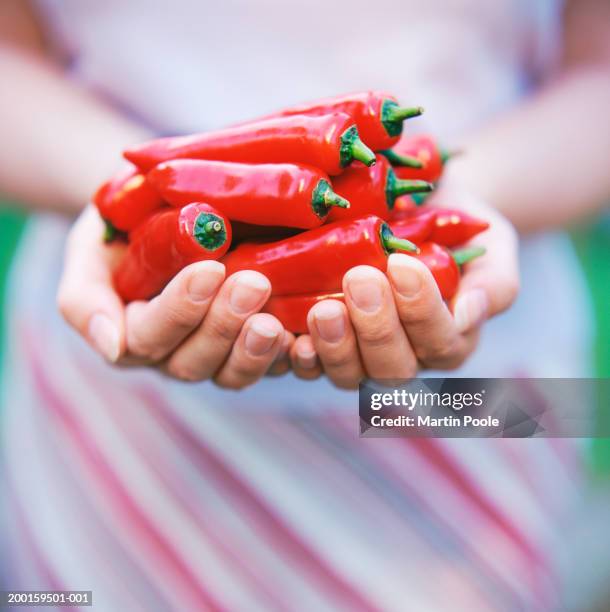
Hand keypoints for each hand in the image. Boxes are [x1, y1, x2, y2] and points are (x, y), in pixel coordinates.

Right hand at [57, 206, 292, 387]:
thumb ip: (85, 298)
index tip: (209, 269)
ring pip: (234, 373)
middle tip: (253, 284)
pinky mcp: (254, 345)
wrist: (165, 206)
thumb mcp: (89, 251)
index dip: (180, 309)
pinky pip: (271, 365)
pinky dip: (288, 357)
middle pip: (196, 361)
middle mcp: (174, 353)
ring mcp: (217, 353)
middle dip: (224, 325)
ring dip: (256, 350)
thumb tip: (113, 348)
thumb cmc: (123, 225)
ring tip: (275, 321)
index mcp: (132, 335)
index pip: (152, 336)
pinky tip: (302, 338)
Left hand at [289, 193, 518, 388]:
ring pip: (349, 374)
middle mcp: (404, 358)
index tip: (403, 265)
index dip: (422, 311)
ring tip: (324, 308)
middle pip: (391, 369)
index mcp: (447, 341)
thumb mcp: (490, 249)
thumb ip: (491, 286)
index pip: (439, 343)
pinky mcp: (322, 343)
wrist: (416, 209)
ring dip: (336, 345)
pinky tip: (290, 335)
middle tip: (361, 278)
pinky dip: (299, 356)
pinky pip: (309, 364)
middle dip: (376, 328)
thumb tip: (467, 315)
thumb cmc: (457, 230)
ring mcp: (359, 355)